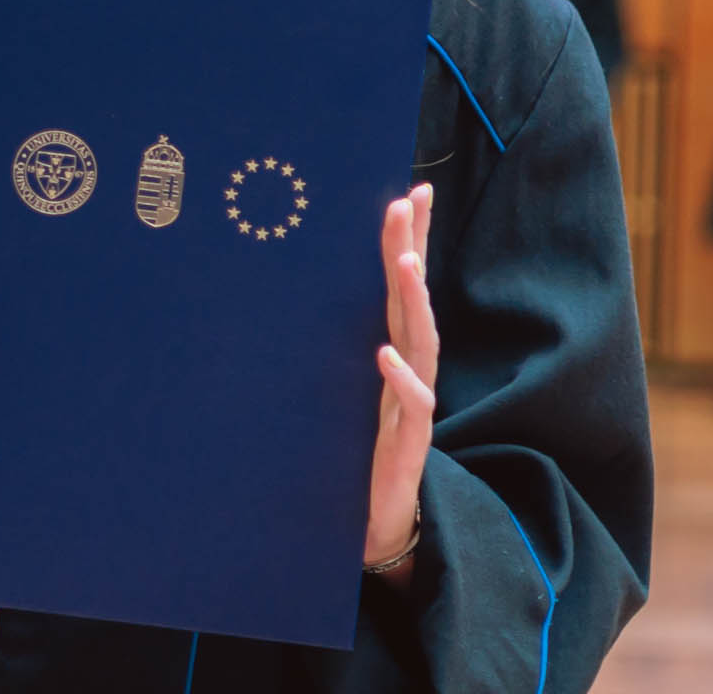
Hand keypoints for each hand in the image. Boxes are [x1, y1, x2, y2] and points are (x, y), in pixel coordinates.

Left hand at [366, 183, 437, 582]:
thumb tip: (291, 291)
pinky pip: (413, 407)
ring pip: (421, 344)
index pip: (403, 286)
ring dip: (412, 302)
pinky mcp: (409, 444)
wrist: (374, 520)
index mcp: (392, 351)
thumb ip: (333, 345)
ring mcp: (412, 405)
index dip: (409, 239)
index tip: (410, 192)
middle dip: (413, 248)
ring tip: (404, 263)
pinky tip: (384, 355)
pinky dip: (400, 379)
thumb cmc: (355, 449)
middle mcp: (408, 369)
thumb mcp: (337, 388)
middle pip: (415, 300)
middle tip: (408, 201)